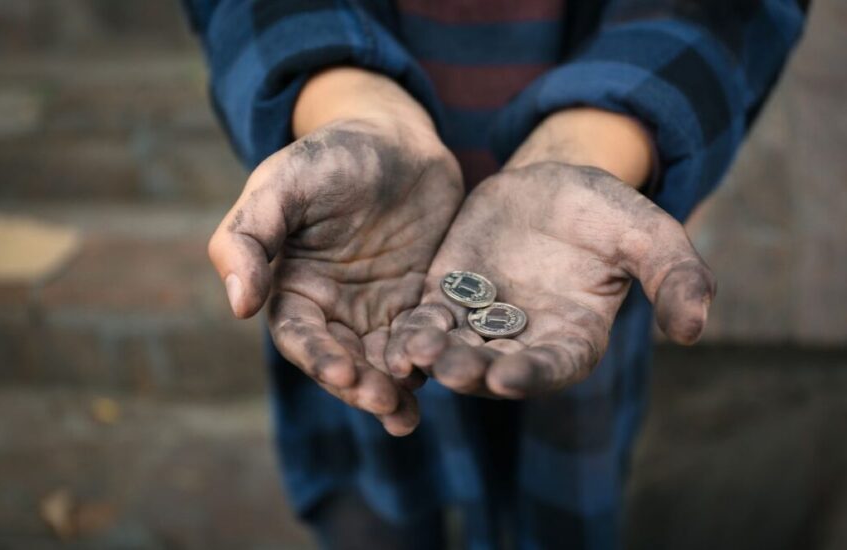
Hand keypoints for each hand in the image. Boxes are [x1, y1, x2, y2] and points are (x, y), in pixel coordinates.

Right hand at [208, 69, 462, 433]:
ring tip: (409, 414)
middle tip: (386, 402)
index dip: (317, 357)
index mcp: (295, 287)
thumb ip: (249, 237)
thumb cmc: (330, 154)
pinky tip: (448, 374)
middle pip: (343, 360)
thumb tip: (238, 306)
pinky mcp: (421, 301)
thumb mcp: (282, 184)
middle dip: (361, 385)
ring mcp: (380, 308)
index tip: (341, 372)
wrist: (395, 136)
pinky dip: (433, 360)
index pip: (300, 335)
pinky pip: (426, 338)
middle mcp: (335, 308)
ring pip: (384, 361)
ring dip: (395, 389)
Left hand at [385, 161, 713, 397]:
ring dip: (434, 356)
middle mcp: (524, 341)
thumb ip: (674, 276)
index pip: (554, 366)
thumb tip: (696, 330)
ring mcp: (481, 323)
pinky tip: (392, 339)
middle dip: (474, 370)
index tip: (509, 377)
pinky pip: (426, 321)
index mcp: (573, 338)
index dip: (533, 374)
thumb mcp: (647, 233)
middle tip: (451, 369)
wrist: (552, 185)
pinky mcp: (446, 298)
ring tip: (414, 353)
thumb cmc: (606, 211)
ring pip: (454, 349)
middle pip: (496, 366)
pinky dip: (411, 331)